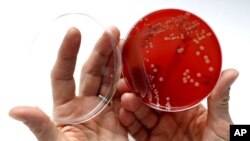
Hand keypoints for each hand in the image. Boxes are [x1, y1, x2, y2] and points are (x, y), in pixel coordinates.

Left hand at [9, 27, 128, 140]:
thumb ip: (40, 126)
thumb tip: (16, 110)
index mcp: (65, 108)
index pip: (63, 74)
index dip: (67, 53)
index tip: (75, 33)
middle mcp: (84, 103)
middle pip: (91, 71)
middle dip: (100, 50)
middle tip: (111, 32)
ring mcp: (103, 108)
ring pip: (108, 78)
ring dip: (115, 60)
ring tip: (122, 41)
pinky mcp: (119, 115)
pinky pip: (124, 93)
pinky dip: (128, 80)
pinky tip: (132, 67)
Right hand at [119, 69, 238, 140]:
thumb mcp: (220, 124)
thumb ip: (219, 99)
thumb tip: (230, 72)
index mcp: (186, 109)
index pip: (167, 91)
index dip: (154, 82)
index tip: (143, 72)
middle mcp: (170, 118)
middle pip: (150, 101)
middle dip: (137, 92)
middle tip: (127, 83)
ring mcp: (160, 130)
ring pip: (141, 115)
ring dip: (131, 105)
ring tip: (125, 99)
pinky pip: (137, 132)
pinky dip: (129, 123)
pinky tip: (124, 115)